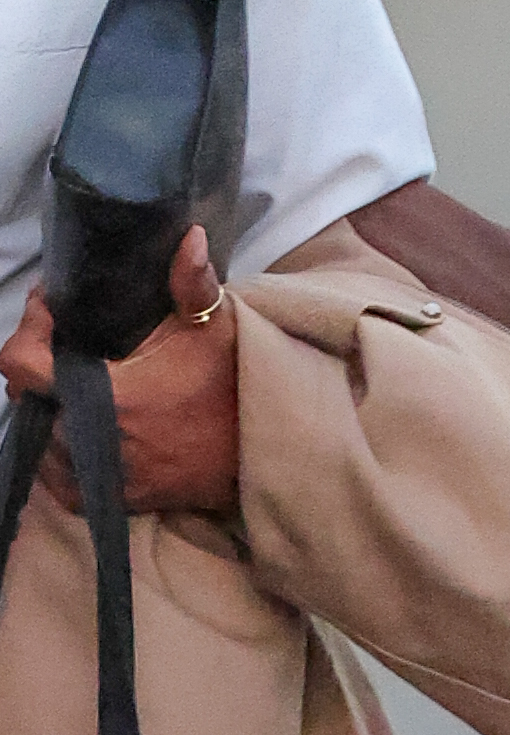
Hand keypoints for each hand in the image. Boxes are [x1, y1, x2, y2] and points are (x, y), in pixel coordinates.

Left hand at [0, 231, 241, 516]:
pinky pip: (56, 476)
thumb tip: (191, 235)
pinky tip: (79, 428)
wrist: (260, 457)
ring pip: (39, 435)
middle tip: (67, 343)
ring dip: (48, 407)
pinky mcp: (107, 499)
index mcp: (109, 396)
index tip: (53, 309)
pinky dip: (58, 452)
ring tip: (73, 383)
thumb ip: (195, 285)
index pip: (22, 364)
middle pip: (25, 396)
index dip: (30, 329)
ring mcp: (98, 475)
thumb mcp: (219, 330)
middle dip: (40, 364)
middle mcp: (93, 440)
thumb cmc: (235, 390)